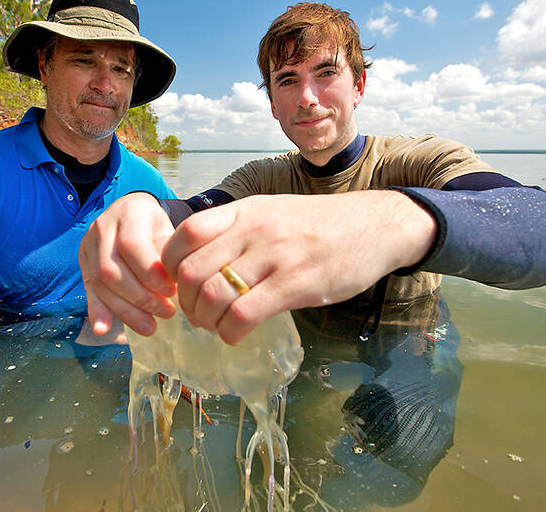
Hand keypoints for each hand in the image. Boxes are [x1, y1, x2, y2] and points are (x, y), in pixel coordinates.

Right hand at [79, 193, 176, 336]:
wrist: (133, 211)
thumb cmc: (156, 225)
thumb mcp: (168, 230)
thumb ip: (169, 254)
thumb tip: (178, 288)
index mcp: (128, 213)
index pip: (132, 246)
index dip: (151, 274)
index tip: (171, 291)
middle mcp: (103, 226)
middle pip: (111, 269)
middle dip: (140, 298)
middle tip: (166, 312)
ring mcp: (89, 244)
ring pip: (99, 283)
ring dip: (126, 311)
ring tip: (151, 326)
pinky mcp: (83, 262)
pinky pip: (88, 290)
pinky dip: (97, 312)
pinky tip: (103, 329)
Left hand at [161, 191, 435, 344]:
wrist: (375, 225)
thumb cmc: (319, 223)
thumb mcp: (272, 211)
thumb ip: (236, 229)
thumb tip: (197, 260)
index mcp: (245, 211)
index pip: (185, 233)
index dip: (170, 264)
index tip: (178, 283)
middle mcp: (254, 231)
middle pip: (191, 271)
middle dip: (186, 301)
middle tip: (197, 313)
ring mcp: (275, 257)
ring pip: (214, 296)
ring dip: (206, 320)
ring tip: (216, 325)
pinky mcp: (296, 285)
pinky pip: (243, 315)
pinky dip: (229, 333)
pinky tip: (234, 335)